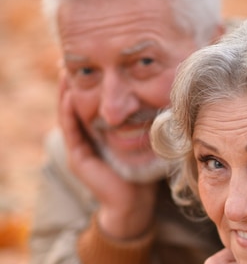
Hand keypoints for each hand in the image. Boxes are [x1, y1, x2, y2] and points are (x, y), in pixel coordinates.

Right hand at [58, 74, 156, 238]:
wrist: (135, 203)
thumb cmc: (144, 173)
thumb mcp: (144, 140)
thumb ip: (145, 121)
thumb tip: (165, 96)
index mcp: (100, 135)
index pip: (91, 103)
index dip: (90, 84)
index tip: (93, 63)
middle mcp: (86, 140)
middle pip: (76, 105)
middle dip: (74, 84)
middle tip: (72, 60)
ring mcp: (79, 149)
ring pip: (68, 115)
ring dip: (65, 93)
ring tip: (66, 72)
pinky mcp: (78, 158)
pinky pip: (71, 131)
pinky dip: (68, 113)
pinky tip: (69, 96)